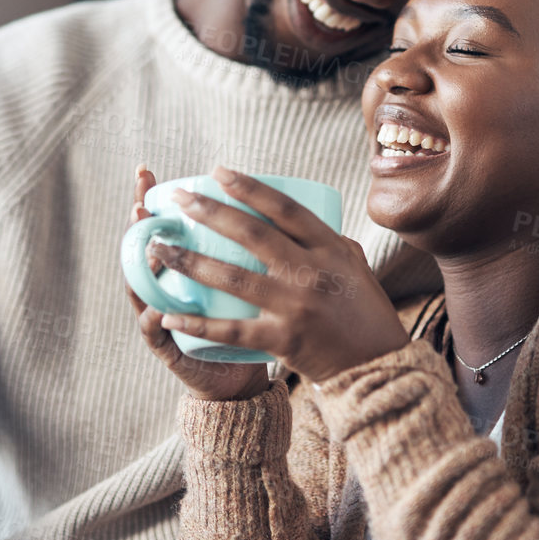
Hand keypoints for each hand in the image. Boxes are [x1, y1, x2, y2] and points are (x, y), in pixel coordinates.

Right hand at [127, 165, 268, 401]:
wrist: (237, 378)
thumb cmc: (247, 323)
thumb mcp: (250, 282)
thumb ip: (252, 247)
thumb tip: (270, 201)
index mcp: (183, 268)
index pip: (161, 226)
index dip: (149, 198)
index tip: (146, 171)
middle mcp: (165, 287)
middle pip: (141, 248)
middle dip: (138, 223)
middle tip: (140, 201)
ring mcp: (161, 317)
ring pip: (141, 288)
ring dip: (142, 267)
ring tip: (147, 246)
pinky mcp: (168, 349)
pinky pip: (157, 335)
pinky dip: (156, 324)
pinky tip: (158, 312)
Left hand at [143, 166, 408, 385]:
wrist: (378, 367)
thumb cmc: (365, 313)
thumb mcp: (356, 266)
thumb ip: (328, 241)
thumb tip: (298, 218)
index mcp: (330, 248)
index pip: (285, 207)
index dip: (249, 187)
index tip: (217, 172)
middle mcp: (313, 272)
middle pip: (253, 233)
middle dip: (209, 211)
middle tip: (177, 198)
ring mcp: (296, 306)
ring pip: (233, 278)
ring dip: (191, 260)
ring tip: (159, 247)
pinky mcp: (283, 340)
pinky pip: (231, 330)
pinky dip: (198, 323)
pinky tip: (168, 314)